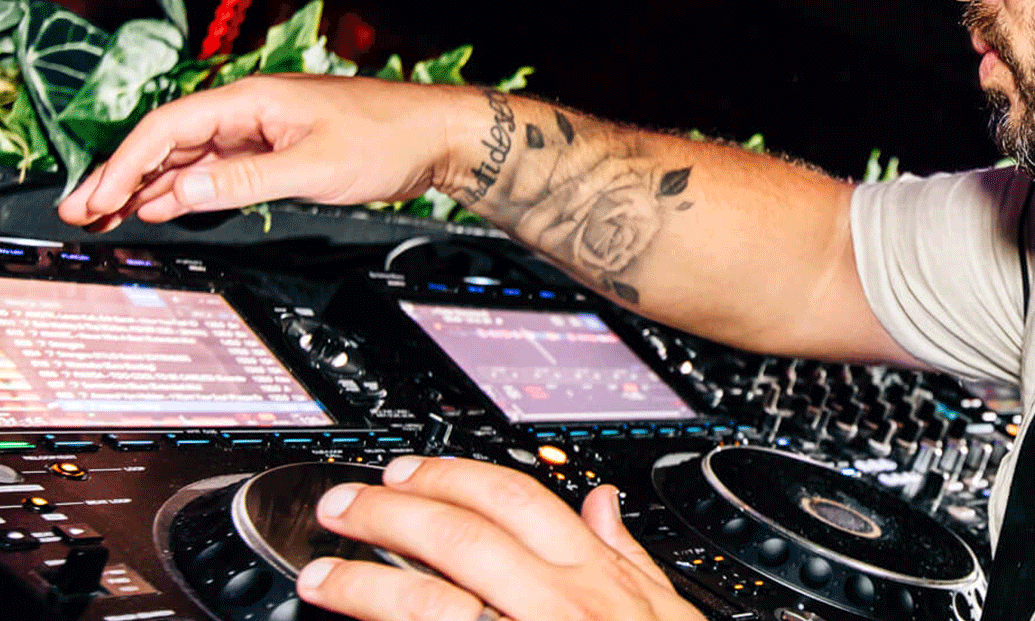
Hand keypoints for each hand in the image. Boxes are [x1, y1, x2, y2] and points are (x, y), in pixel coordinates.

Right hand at [56, 75, 463, 231]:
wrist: (438, 135)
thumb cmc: (389, 137)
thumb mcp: (312, 167)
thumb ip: (244, 182)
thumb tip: (180, 193)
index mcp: (251, 100)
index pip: (168, 128)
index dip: (125, 164)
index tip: (96, 197)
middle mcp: (251, 110)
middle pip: (170, 141)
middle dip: (122, 175)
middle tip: (83, 211)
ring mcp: (264, 130)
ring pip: (191, 157)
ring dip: (149, 184)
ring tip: (108, 213)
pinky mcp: (281, 150)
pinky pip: (220, 168)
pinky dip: (189, 188)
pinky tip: (164, 205)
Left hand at [296, 457, 701, 620]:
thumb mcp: (667, 611)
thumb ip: (628, 556)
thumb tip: (602, 502)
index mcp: (597, 578)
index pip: (515, 500)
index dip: (450, 477)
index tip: (404, 473)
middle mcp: (560, 607)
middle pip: (462, 536)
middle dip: (391, 513)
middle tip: (343, 506)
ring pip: (432, 601)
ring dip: (365, 583)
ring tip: (321, 575)